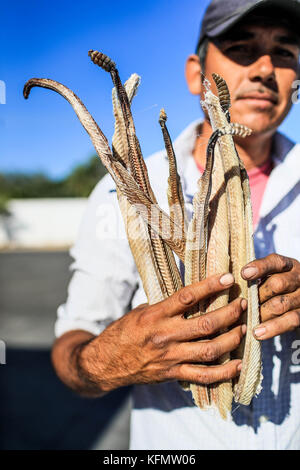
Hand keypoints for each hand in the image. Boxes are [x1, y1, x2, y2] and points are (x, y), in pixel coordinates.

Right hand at [78, 273, 246, 392]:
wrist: (106, 363)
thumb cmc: (123, 332)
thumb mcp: (140, 312)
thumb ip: (164, 306)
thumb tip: (189, 296)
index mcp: (155, 315)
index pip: (187, 296)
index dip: (211, 286)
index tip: (228, 278)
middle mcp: (165, 335)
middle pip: (206, 324)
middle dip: (230, 312)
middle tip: (242, 303)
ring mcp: (170, 357)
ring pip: (210, 349)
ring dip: (232, 339)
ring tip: (243, 328)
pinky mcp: (173, 374)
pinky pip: (203, 376)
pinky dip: (224, 372)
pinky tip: (238, 364)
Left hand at [242, 253, 299, 339]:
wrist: (295, 304)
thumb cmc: (273, 288)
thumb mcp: (270, 276)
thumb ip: (255, 277)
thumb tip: (228, 282)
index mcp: (288, 265)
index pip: (275, 262)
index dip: (260, 267)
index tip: (244, 274)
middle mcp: (298, 278)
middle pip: (277, 284)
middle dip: (257, 295)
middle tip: (241, 303)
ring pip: (281, 304)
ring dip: (260, 313)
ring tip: (245, 319)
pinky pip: (290, 321)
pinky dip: (272, 328)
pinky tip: (257, 332)